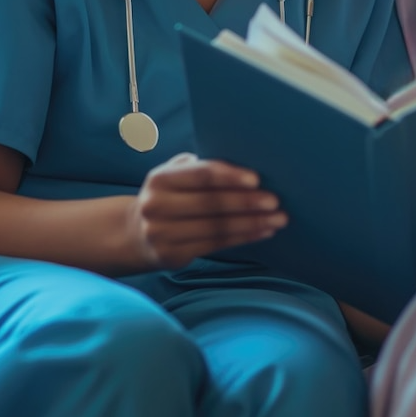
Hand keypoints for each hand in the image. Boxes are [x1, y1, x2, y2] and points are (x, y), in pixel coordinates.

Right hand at [128, 153, 287, 269]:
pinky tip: (263, 231)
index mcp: (160, 178)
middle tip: (275, 201)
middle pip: (211, 203)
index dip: (230, 177)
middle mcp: (156, 206)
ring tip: (278, 219)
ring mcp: (161, 233)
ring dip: (252, 223)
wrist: (137, 233)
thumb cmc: (171, 196)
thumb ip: (200, 168)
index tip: (257, 179)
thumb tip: (245, 161)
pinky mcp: (172, 255)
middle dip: (247, 202)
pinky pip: (216, 245)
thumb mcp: (176, 176)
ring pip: (216, 227)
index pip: (200, 175)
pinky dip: (243, 237)